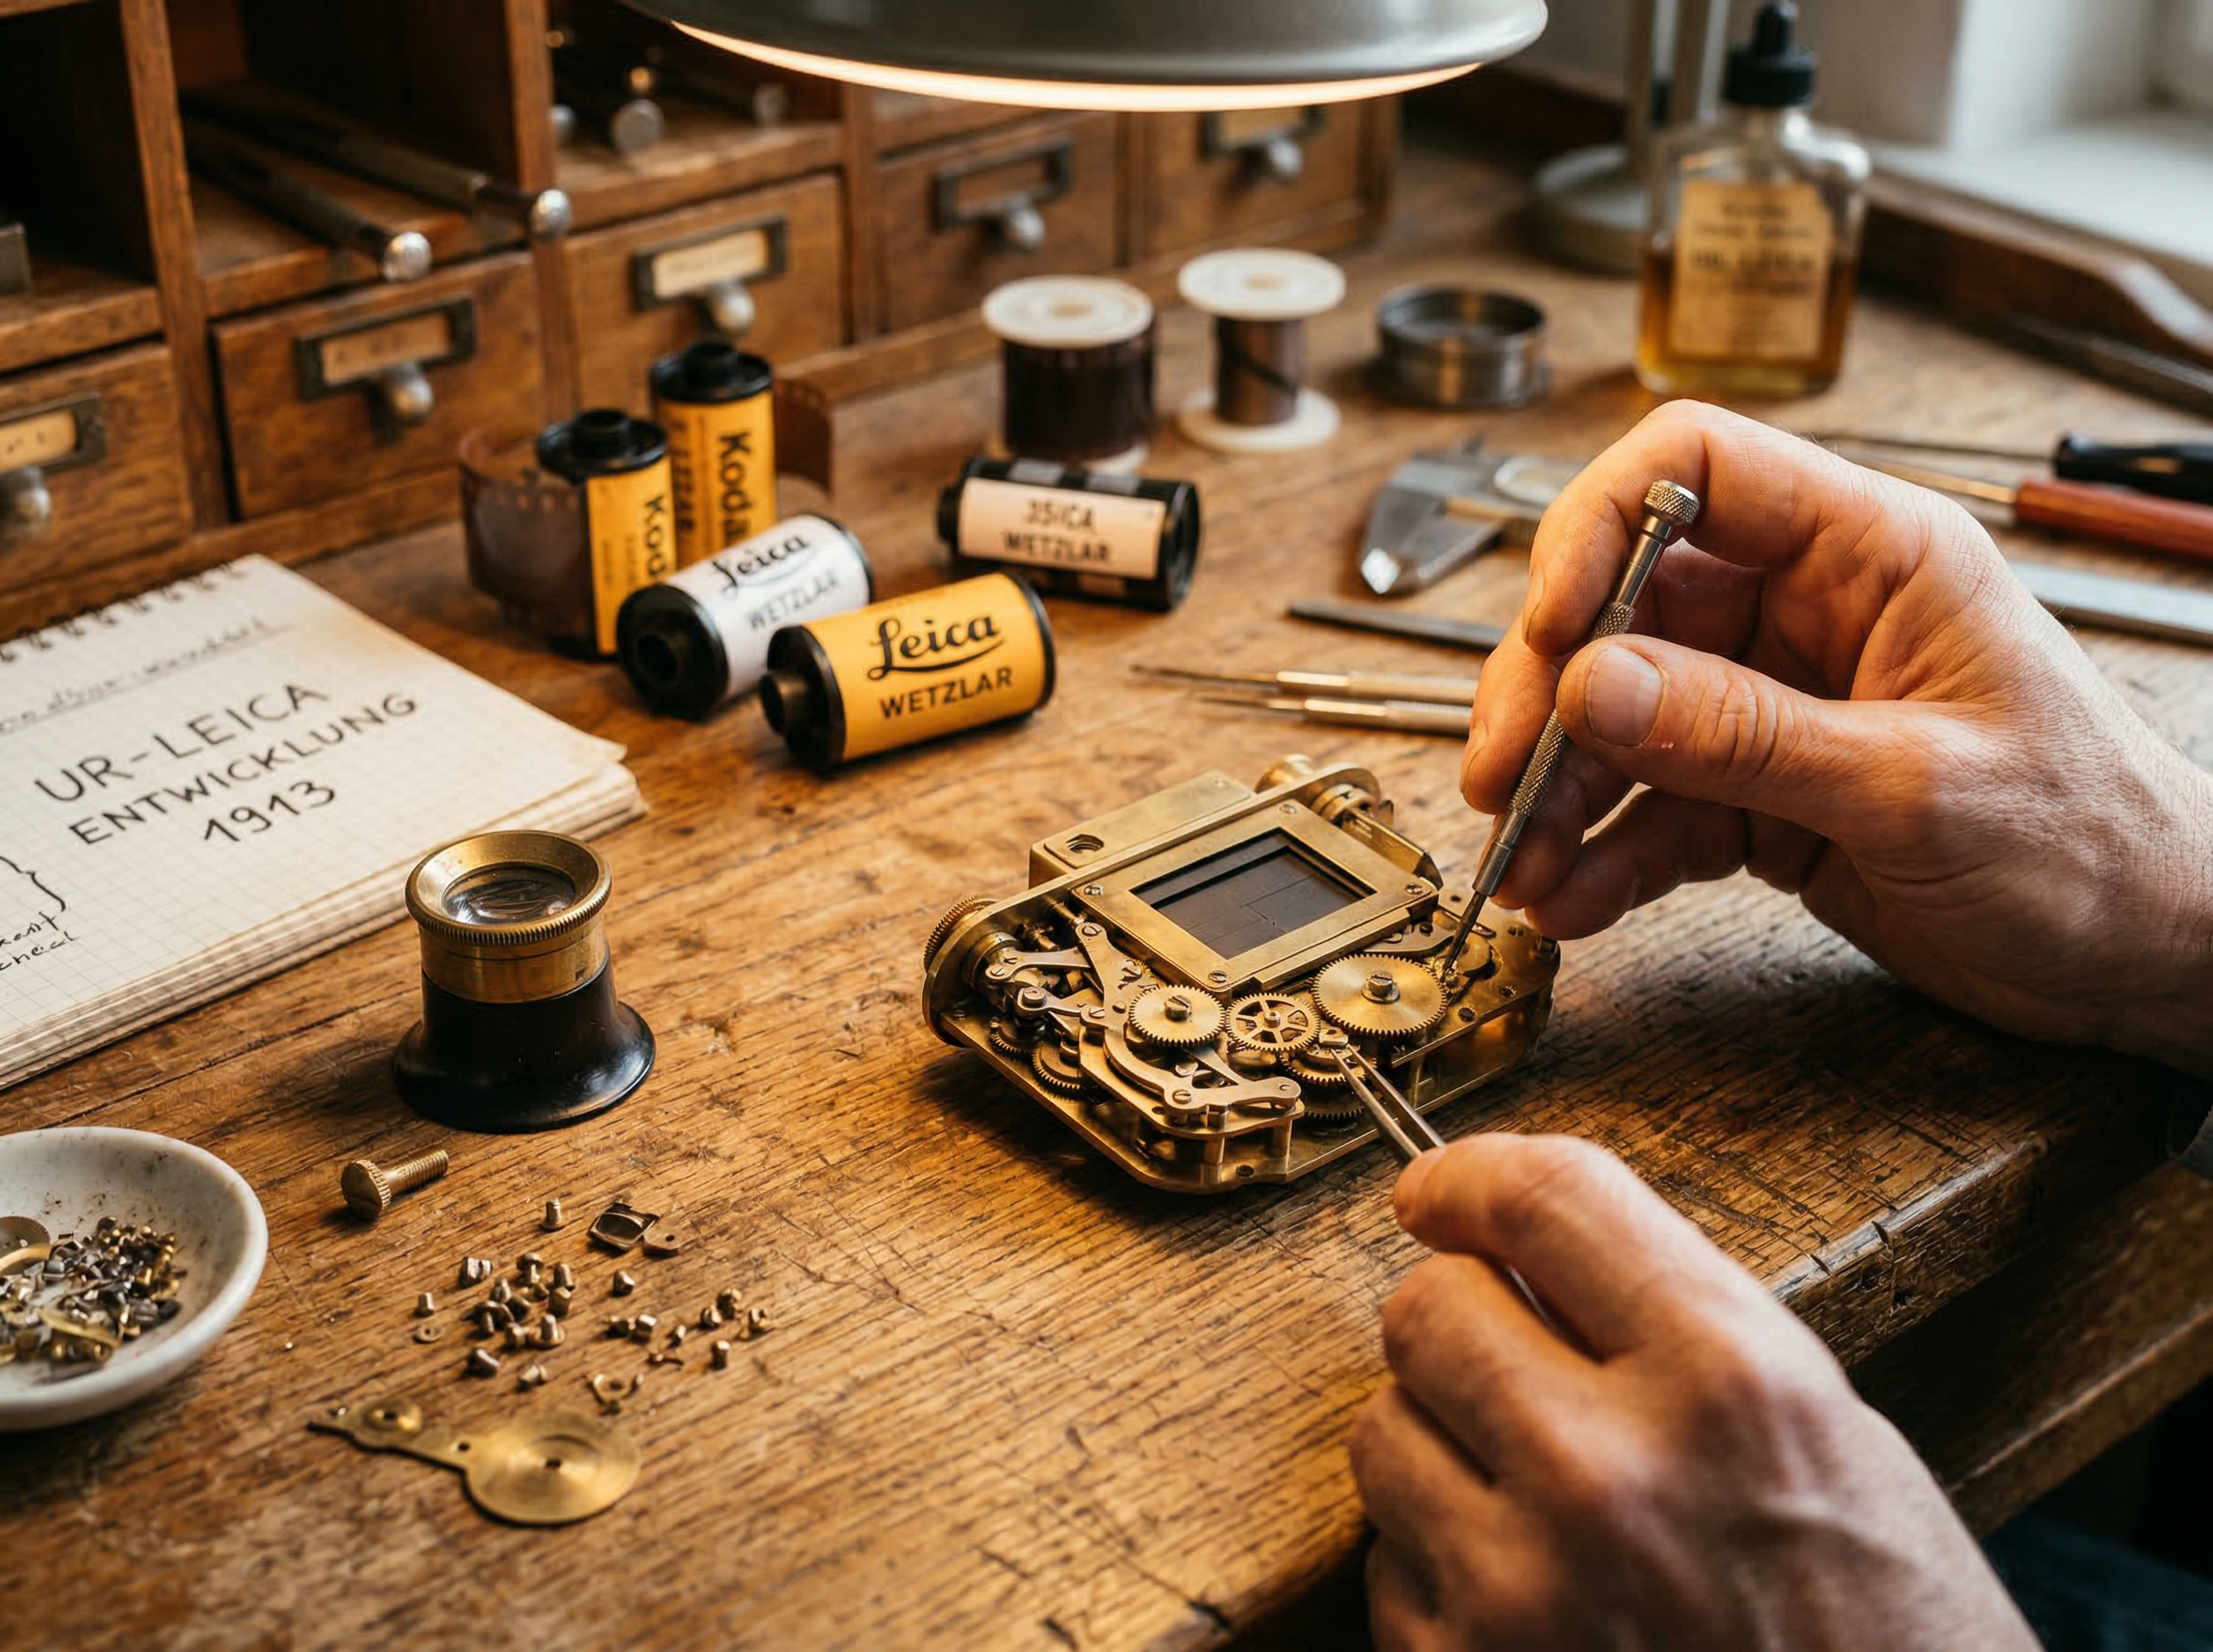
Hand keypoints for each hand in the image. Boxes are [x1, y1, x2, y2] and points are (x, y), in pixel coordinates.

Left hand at [1351, 1134, 2036, 1651]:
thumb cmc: (1889, 1633)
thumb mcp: (1828, 1435)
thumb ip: (1677, 1326)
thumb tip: (1520, 1243)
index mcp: (1730, 1380)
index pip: (1543, 1198)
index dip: (1470, 1175)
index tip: (1442, 1189)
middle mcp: (1613, 1472)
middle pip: (1425, 1308)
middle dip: (1456, 1319)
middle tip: (1504, 1357)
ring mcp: (1526, 1589)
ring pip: (1381, 1431)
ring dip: (1437, 1443)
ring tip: (1531, 1492)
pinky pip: (1387, 1566)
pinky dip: (1438, 1568)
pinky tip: (1530, 1595)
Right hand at [1461, 401, 2212, 1075]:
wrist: (2152, 959)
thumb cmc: (2097, 844)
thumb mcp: (1916, 785)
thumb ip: (1745, 734)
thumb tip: (1590, 685)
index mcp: (1872, 556)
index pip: (1698, 470)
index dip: (1601, 527)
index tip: (1552, 624)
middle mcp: (1810, 615)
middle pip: (1626, 609)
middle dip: (1547, 695)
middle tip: (1501, 774)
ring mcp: (1779, 707)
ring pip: (1620, 720)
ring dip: (1558, 794)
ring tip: (1521, 867)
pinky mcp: (1764, 796)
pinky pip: (1652, 810)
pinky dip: (1601, 857)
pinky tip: (1570, 901)